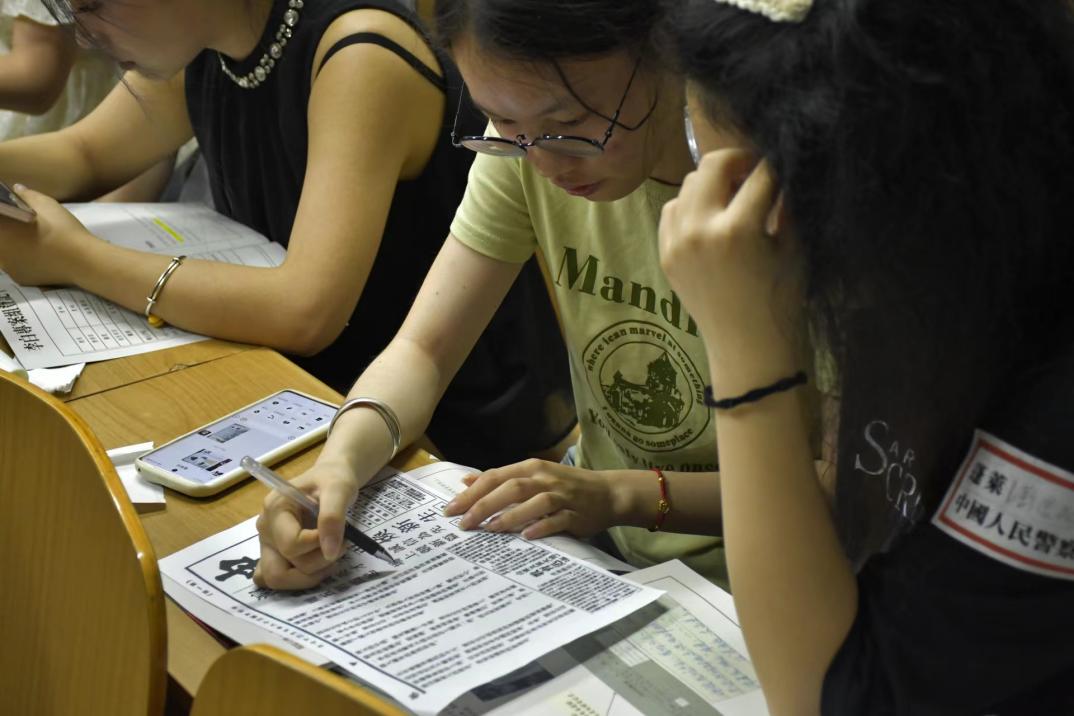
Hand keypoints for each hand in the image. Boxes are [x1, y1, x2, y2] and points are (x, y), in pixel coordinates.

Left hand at [0, 185, 95, 285]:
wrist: (82, 260)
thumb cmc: (62, 229)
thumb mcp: (47, 204)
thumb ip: (27, 195)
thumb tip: (16, 188)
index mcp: (2, 229)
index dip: (6, 217)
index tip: (15, 215)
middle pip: (1, 237)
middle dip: (8, 231)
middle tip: (26, 227)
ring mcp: (8, 267)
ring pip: (6, 253)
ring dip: (13, 246)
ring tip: (32, 241)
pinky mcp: (20, 279)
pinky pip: (16, 267)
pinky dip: (23, 261)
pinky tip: (37, 256)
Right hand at [253, 458, 361, 589]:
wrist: (331, 478)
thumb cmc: (333, 479)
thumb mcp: (339, 489)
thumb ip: (332, 517)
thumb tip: (330, 552)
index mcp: (275, 508)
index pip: (291, 544)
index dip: (319, 545)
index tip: (341, 533)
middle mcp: (266, 529)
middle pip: (277, 570)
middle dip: (313, 566)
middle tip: (336, 550)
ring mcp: (268, 543)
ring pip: (277, 578)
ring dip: (309, 576)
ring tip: (331, 555)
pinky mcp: (275, 553)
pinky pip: (278, 577)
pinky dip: (300, 579)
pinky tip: (320, 566)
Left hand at [442, 459, 626, 539]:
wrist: (608, 493)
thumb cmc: (566, 486)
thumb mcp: (534, 475)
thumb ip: (502, 478)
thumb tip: (467, 480)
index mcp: (531, 467)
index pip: (495, 476)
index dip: (471, 492)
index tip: (450, 509)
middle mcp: (544, 478)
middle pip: (510, 488)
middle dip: (483, 505)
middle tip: (462, 523)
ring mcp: (561, 496)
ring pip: (532, 502)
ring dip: (509, 516)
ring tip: (488, 529)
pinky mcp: (575, 514)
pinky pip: (556, 520)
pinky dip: (541, 526)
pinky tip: (526, 536)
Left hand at [658, 150, 803, 375]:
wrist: (747, 346)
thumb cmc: (781, 300)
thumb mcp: (793, 248)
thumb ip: (786, 204)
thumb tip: (786, 167)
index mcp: (738, 230)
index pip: (760, 175)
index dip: (778, 165)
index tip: (785, 164)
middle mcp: (700, 231)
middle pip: (712, 165)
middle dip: (739, 160)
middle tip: (756, 171)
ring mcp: (676, 243)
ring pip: (689, 185)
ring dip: (713, 182)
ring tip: (734, 195)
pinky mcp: (665, 254)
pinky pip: (672, 210)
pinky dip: (691, 205)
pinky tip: (712, 216)